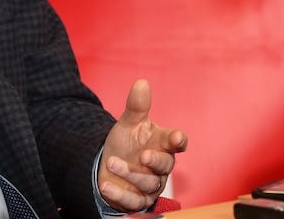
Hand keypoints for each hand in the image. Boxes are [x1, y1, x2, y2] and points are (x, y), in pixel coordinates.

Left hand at [98, 80, 187, 211]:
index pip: (176, 143)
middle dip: (156, 161)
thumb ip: (137, 107)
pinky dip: (119, 194)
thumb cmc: (127, 144)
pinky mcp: (138, 200)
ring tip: (111, 162)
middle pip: (166, 165)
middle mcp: (160, 166)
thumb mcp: (129, 124)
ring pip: (148, 183)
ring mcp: (150, 185)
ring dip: (129, 173)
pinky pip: (133, 201)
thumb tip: (141, 83)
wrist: (109, 166)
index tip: (176, 138)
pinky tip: (106, 185)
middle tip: (144, 155)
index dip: (178, 140)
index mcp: (162, 144)